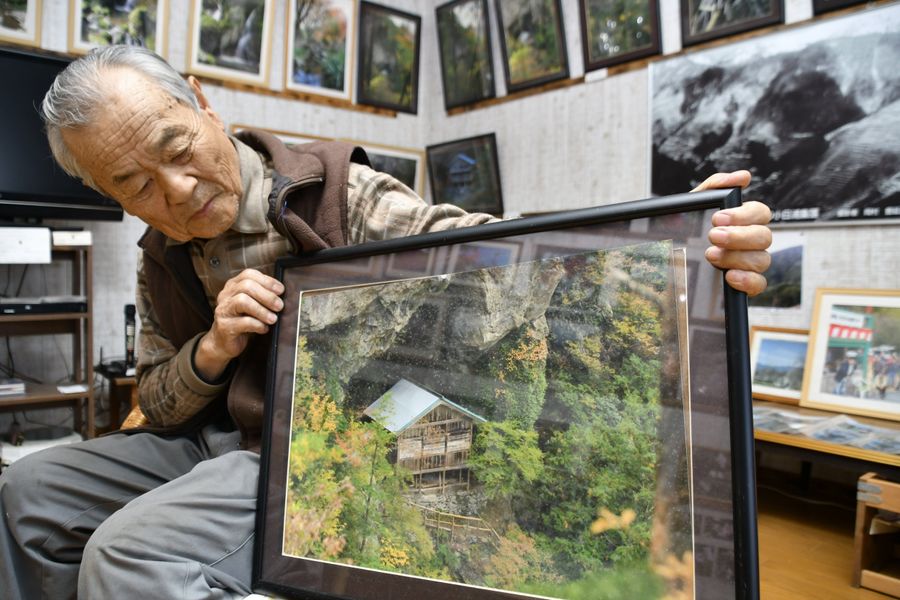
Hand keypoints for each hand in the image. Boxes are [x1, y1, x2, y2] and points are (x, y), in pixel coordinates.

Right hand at [194, 269, 284, 380]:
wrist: (224, 343)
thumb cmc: (242, 322)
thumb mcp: (252, 305)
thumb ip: (262, 297)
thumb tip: (282, 295)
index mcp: (233, 286)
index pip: (248, 274)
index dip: (267, 281)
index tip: (281, 290)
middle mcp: (226, 295)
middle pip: (246, 286)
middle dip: (267, 296)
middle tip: (279, 306)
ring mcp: (223, 310)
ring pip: (242, 301)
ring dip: (262, 310)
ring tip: (273, 319)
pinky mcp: (224, 326)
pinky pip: (243, 322)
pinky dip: (258, 325)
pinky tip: (264, 329)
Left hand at [693, 170, 771, 295]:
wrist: (661, 260)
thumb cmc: (682, 230)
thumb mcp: (691, 206)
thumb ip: (713, 187)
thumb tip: (742, 177)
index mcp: (742, 221)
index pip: (760, 213)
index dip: (743, 215)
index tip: (717, 218)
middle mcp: (749, 242)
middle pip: (764, 237)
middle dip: (738, 236)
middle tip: (713, 236)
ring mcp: (748, 264)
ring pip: (762, 260)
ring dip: (737, 257)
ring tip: (711, 255)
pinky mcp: (743, 285)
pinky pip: (759, 284)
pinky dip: (748, 280)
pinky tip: (730, 276)